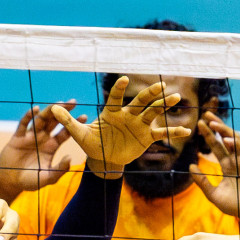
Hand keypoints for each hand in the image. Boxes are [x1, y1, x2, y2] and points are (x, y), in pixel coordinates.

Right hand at [0, 102, 85, 199]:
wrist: (10, 182)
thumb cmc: (30, 181)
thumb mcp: (47, 178)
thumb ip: (59, 170)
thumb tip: (70, 158)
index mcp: (51, 146)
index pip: (65, 132)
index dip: (74, 124)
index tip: (84, 116)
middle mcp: (42, 138)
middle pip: (55, 121)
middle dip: (63, 111)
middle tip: (73, 101)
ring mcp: (30, 136)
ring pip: (41, 119)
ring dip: (48, 111)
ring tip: (57, 104)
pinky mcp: (18, 137)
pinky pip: (24, 124)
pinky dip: (29, 116)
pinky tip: (36, 109)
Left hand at [51, 78, 188, 174]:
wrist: (104, 159)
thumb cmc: (92, 144)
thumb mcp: (79, 135)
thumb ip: (68, 122)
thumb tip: (52, 108)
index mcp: (111, 112)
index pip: (116, 97)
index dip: (120, 89)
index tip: (125, 79)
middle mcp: (128, 115)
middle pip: (140, 101)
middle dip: (150, 93)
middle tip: (160, 84)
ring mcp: (139, 125)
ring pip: (153, 112)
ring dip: (164, 105)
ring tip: (175, 96)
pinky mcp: (146, 137)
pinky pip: (162, 132)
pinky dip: (174, 131)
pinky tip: (187, 130)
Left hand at [190, 113, 239, 223]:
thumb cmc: (232, 205)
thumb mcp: (212, 193)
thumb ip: (201, 180)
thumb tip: (190, 166)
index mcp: (226, 166)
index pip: (216, 147)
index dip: (208, 136)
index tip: (199, 125)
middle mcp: (235, 161)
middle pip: (224, 139)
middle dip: (216, 127)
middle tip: (205, 115)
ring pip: (234, 141)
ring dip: (224, 131)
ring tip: (213, 122)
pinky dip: (235, 144)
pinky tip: (225, 140)